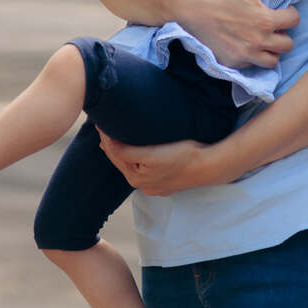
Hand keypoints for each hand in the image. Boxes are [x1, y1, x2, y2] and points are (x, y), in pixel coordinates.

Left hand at [99, 132, 220, 195]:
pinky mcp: (165, 181)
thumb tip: (107, 143)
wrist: (207, 166)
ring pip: (133, 165)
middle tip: (103, 128)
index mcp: (136, 177)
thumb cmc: (181, 157)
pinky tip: (138, 151)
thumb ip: (126, 152)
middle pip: (122, 161)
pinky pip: (145, 168)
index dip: (106, 138)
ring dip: (124, 152)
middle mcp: (142, 184)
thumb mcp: (149, 154)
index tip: (100, 123)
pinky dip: (137, 158)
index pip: (114, 154)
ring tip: (116, 138)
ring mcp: (155, 184)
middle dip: (112, 146)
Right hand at [176, 0, 299, 68]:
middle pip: (287, 46)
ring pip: (271, 61)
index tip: (285, 10)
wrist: (188, 3)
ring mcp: (243, 54)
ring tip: (263, 38)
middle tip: (274, 26)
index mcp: (264, 20)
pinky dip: (252, 57)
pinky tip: (246, 44)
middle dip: (284, 34)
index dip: (291, 13)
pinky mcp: (230, 61)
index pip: (293, 21)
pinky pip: (251, 65)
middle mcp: (257, 41)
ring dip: (271, 50)